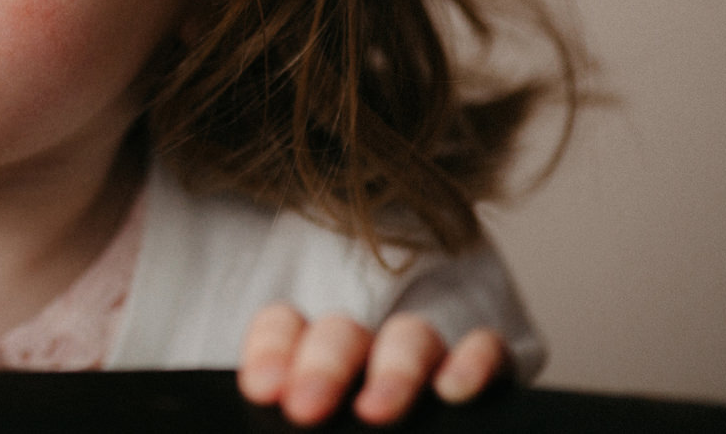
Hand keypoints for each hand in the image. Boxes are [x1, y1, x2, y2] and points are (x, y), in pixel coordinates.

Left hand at [238, 303, 507, 425]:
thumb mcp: (324, 430)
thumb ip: (304, 414)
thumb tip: (265, 420)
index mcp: (316, 366)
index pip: (285, 329)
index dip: (272, 351)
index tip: (263, 391)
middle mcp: (370, 355)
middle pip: (343, 333)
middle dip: (322, 366)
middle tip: (304, 410)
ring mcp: (429, 361)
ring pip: (410, 336)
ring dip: (392, 370)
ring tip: (375, 413)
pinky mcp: (488, 375)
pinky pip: (487, 350)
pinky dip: (473, 362)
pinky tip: (454, 391)